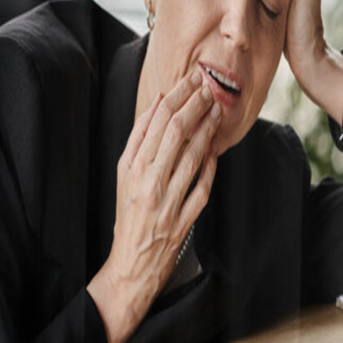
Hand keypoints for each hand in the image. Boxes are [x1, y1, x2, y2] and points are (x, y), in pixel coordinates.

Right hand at [87, 72, 219, 342]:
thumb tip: (157, 105)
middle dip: (196, 103)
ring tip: (218, 109)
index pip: (157, 120)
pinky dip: (211, 166)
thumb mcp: (123, 175)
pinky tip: (218, 149)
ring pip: (193, 155)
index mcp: (131, 167)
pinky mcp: (184, 220)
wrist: (131, 263)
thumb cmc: (129, 214)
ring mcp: (168, 201)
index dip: (178, 95)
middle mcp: (148, 182)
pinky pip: (203, 187)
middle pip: (176, 132)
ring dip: (208, 129)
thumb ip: (139, 141)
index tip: (192, 79)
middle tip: (211, 85)